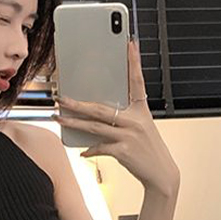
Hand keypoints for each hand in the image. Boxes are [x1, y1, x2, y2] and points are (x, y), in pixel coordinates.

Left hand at [53, 39, 179, 195]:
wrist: (161, 174)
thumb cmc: (149, 151)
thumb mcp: (141, 129)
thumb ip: (123, 120)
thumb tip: (97, 116)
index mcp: (141, 111)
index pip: (137, 82)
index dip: (134, 62)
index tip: (131, 44)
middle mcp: (135, 120)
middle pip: (100, 108)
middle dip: (77, 103)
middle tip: (61, 97)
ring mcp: (129, 136)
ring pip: (94, 126)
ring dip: (73, 122)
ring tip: (59, 118)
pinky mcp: (123, 151)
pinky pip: (99, 147)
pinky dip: (89, 150)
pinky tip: (82, 151)